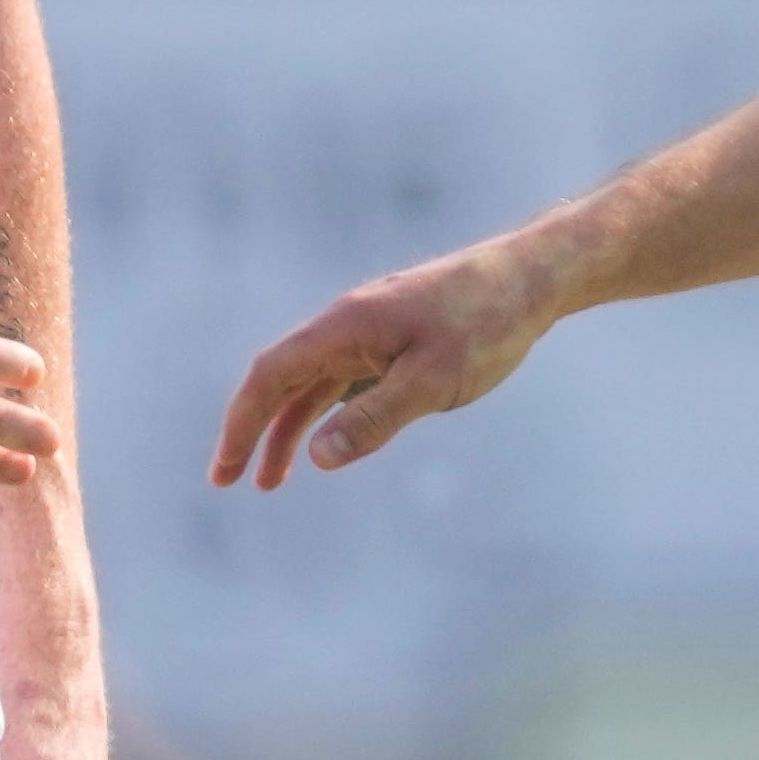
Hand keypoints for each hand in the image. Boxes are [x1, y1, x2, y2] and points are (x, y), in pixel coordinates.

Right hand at [211, 232, 566, 488]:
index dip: (241, 422)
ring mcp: (371, 331)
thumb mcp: (432, 380)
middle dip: (252, 429)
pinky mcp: (395, 341)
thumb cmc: (487, 323)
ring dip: (289, 428)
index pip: (271, 374)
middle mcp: (348, 324)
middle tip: (229, 481)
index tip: (225, 470)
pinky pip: (346, 380)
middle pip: (281, 378)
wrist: (533, 278)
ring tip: (272, 481)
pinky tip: (326, 443)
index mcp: (345, 325)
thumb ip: (374, 419)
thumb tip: (318, 457)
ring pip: (314, 383)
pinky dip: (327, 413)